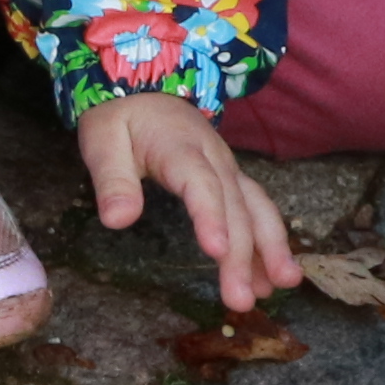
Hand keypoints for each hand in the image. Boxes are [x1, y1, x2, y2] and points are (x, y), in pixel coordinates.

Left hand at [75, 93, 296, 317]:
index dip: (211, 217)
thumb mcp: (103, 141)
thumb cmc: (122, 118)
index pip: (201, 184)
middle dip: (242, 255)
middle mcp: (214, 159)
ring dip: (271, 248)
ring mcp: (228, 169)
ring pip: (257, 208)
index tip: (217, 252)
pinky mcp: (232, 180)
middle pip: (234, 207)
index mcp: (180, 148)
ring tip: (281, 287)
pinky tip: (276, 275)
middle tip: (241, 300)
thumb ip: (112, 180)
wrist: (146, 85)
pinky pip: (258, 210)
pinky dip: (270, 242)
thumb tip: (117, 221)